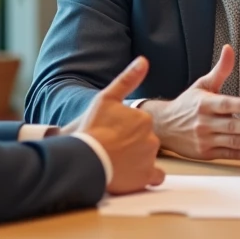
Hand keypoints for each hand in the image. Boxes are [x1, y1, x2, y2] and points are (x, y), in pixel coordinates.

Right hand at [76, 57, 164, 194]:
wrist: (84, 158)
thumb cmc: (92, 129)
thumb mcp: (106, 98)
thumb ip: (128, 79)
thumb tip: (144, 61)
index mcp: (144, 119)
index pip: (140, 124)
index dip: (126, 129)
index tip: (113, 132)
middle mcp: (152, 138)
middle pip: (145, 140)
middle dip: (133, 144)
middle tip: (113, 147)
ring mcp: (150, 159)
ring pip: (148, 157)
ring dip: (137, 159)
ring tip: (117, 160)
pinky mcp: (145, 177)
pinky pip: (155, 177)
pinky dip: (147, 176)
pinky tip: (132, 173)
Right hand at [142, 45, 239, 160]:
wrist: (163, 126)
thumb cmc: (186, 105)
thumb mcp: (202, 85)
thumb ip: (220, 70)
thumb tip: (229, 49)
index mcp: (205, 103)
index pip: (225, 104)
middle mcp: (204, 122)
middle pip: (230, 126)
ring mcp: (205, 139)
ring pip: (231, 142)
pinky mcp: (207, 153)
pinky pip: (229, 155)